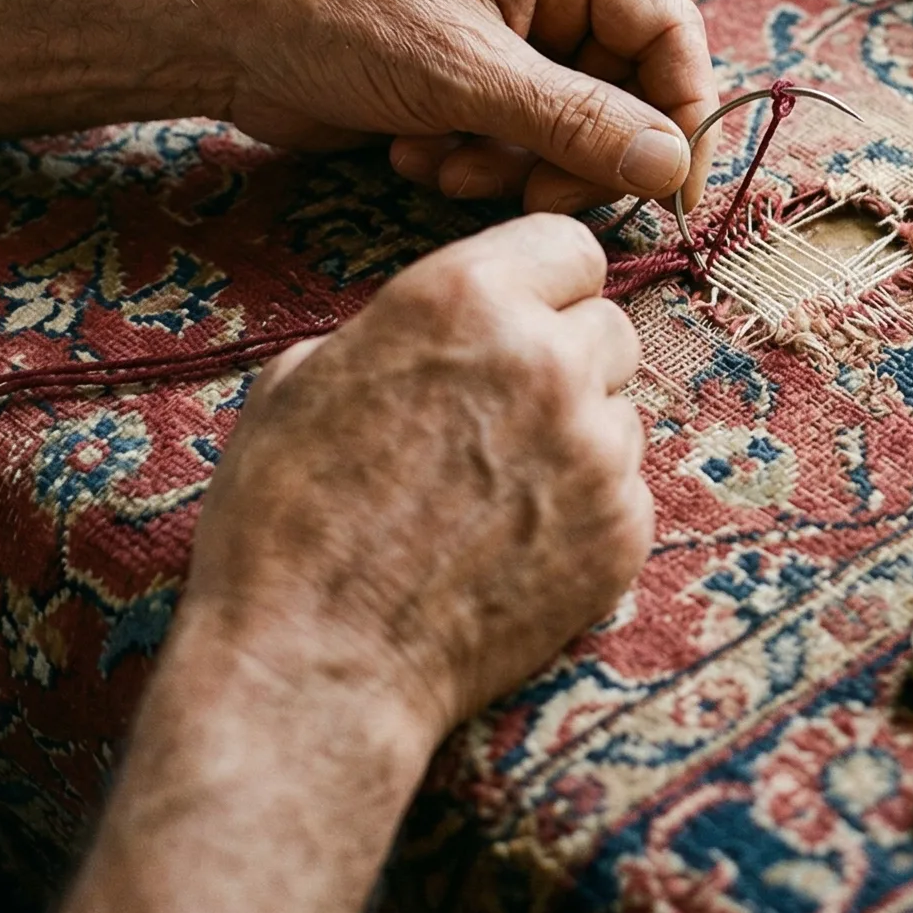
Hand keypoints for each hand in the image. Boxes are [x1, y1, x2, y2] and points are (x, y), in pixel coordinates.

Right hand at [179, 214, 651, 735]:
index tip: (524, 317)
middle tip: (502, 416)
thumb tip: (448, 331)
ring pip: (621, 412)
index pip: (571, 247)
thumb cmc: (285, 520)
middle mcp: (546, 360)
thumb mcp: (304, 377)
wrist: (314, 665)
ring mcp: (595, 451)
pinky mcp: (622, 534)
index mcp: (463, 299)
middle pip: (608, 328)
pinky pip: (627, 491)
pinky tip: (513, 545)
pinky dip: (585, 512)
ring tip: (495, 492)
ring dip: (577, 436)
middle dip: (566, 360)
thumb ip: (401, 328)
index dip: (544, 285)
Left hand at [220, 0, 714, 212]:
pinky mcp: (465, 81)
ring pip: (566, 128)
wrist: (223, 31)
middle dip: (577, 152)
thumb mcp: (467, 75)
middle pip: (621, 90)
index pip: (666, 29)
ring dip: (517, 165)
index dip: (682, 112)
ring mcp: (505, 35)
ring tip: (451, 167)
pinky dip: (476, 163)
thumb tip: (671, 166)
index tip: (672, 191)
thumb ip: (578, 122)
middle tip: (536, 193)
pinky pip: (513, 141)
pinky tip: (415, 156)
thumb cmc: (339, 17)